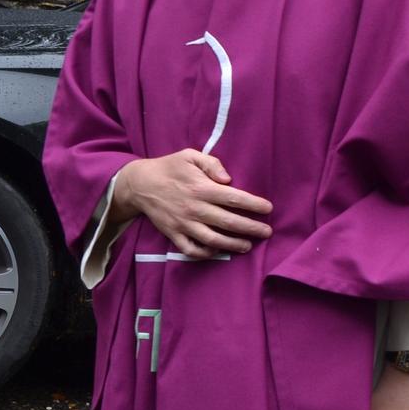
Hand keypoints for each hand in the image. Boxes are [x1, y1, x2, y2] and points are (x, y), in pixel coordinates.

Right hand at [114, 149, 273, 258]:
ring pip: (213, 240)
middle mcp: (194, 208)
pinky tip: (218, 250)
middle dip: (251, 228)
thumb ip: (212, 163)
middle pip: (229, 222)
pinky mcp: (173, 234)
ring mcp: (183, 224)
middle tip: (267, 232)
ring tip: (248, 245)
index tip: (269, 209)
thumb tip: (228, 179)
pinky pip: (191, 249)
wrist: (140, 184)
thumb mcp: (190, 156)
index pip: (234, 199)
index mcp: (201, 188)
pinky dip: (206, 253)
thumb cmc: (170, 167)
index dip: (254, 205)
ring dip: (233, 245)